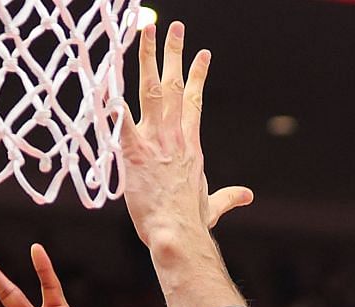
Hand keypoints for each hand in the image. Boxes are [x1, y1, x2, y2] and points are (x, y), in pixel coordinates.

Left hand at [120, 22, 253, 249]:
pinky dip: (114, 100)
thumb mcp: (213, 205)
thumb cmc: (191, 223)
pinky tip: (108, 79)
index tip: (202, 53)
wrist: (178, 234)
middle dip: (173, 53)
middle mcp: (174, 136)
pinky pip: (121, 121)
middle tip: (173, 26)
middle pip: (173, 85)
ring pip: (151, 90)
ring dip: (148, 58)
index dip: (197, 75)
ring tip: (146, 31)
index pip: (194, 101)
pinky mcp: (134, 153)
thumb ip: (228, 197)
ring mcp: (154, 141)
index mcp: (190, 144)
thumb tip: (247, 196)